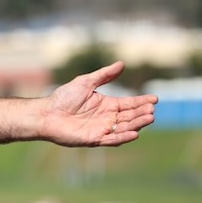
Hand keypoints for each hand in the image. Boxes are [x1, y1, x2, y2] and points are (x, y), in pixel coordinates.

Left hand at [40, 61, 156, 146]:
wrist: (46, 113)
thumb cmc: (63, 97)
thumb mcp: (85, 82)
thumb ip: (104, 75)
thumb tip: (122, 63)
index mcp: (107, 104)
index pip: (129, 103)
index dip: (142, 101)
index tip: (155, 99)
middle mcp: (107, 118)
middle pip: (130, 116)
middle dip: (142, 113)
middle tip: (152, 110)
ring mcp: (102, 129)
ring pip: (125, 127)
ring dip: (137, 124)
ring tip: (149, 118)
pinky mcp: (94, 139)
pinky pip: (112, 139)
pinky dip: (123, 137)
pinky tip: (134, 133)